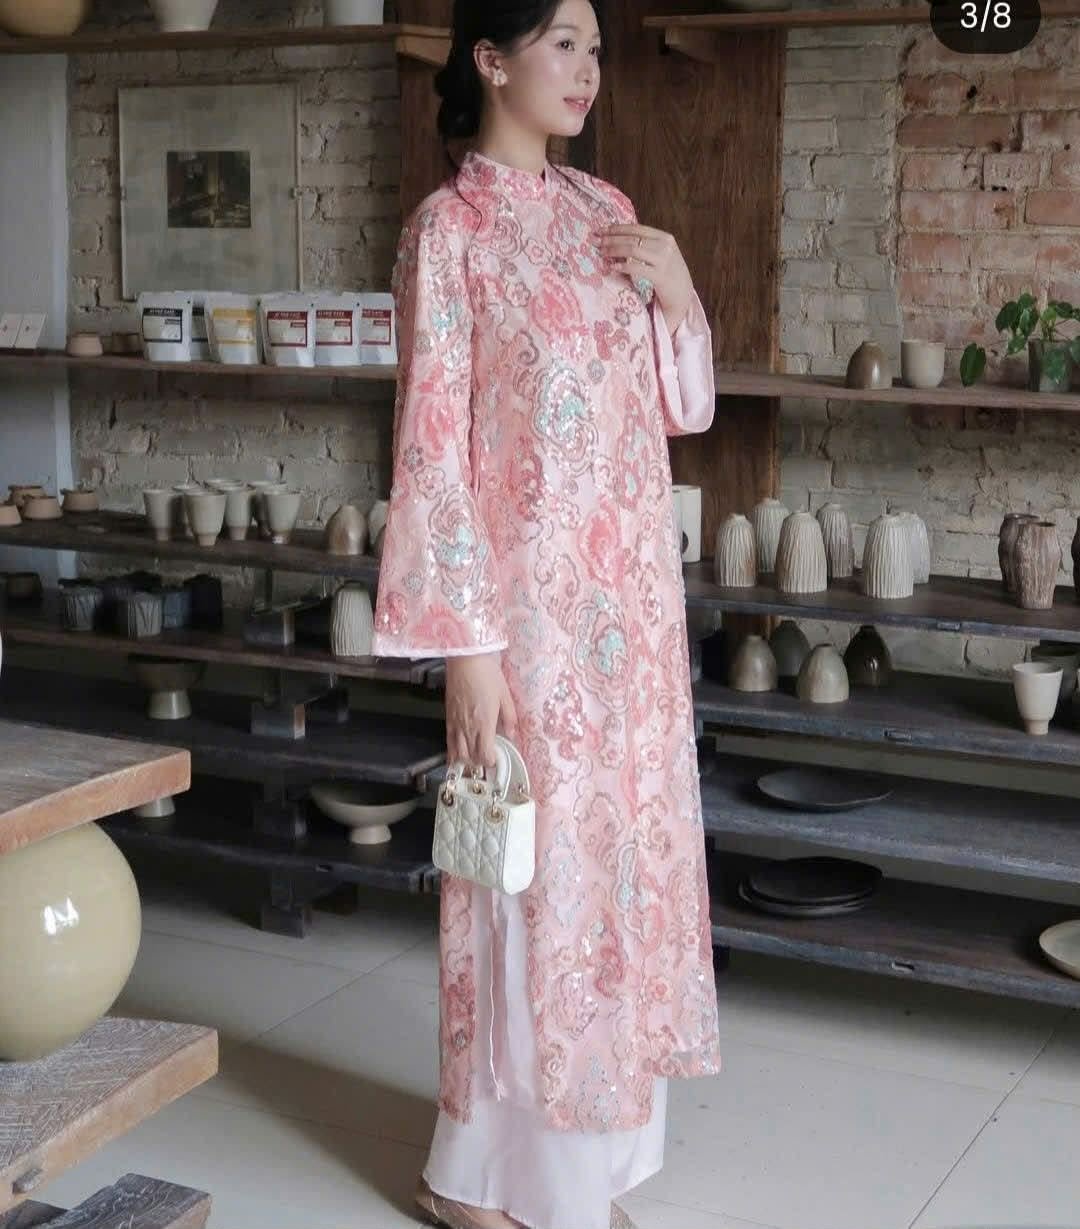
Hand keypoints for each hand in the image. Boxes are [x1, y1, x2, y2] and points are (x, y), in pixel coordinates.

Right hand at [444, 650, 518, 773]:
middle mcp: (468, 727)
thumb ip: (509, 718)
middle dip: (479, 763)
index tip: (496, 758)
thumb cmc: (487, 674)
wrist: (466, 660)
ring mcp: (456, 723)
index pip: (484, 755)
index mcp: (484, 723)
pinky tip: (458, 753)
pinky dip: (452, 751)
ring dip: (466, 760)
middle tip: (486, 759)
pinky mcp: (448, 717)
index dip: (490, 762)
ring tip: (473, 758)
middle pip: (470, 758)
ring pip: (457, 753)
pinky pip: (448, 741)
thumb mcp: (505, 695)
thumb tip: (512, 734)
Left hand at [596, 224, 692, 334]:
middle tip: (595, 241)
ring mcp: (664, 260)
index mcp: (664, 237)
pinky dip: (622, 266)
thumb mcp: (660, 255)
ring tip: (601, 253)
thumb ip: (646, 246)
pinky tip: (612, 267)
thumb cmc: (668, 275)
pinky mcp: (660, 276)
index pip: (636, 228)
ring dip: (614, 250)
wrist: (683, 295)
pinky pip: (636, 268)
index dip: (617, 228)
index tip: (601, 229)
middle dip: (611, 238)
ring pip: (632, 249)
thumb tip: (618, 240)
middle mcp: (665, 245)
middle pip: (632, 238)